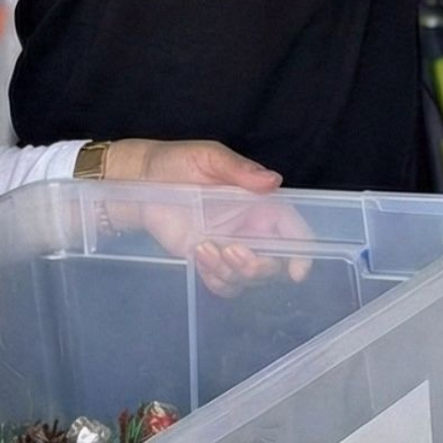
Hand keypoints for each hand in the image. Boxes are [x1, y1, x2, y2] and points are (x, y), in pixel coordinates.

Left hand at [102, 138, 311, 293]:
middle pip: (273, 264)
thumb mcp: (208, 157)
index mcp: (259, 204)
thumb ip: (239, 170)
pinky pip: (224, 285)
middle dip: (257, 267)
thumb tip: (274, 180)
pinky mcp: (208, 262)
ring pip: (248, 279)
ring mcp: (230, 248)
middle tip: (229, 251)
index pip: (294, 231)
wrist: (140, 182)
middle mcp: (250, 230)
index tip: (296, 272)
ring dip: (230, 274)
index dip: (302, 253)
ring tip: (202, 248)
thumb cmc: (175, 162)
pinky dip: (215, 280)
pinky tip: (197, 257)